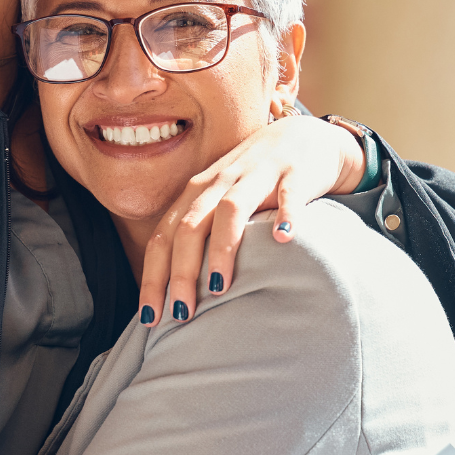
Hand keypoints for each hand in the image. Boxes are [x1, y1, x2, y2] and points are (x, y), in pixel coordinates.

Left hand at [137, 114, 366, 325]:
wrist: (304, 137)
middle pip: (190, 226)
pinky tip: (283, 238)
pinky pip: (288, 193)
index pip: (164, 237)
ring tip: (220, 287)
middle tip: (183, 313)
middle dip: (181, 272)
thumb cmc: (255, 180)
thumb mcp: (219, 202)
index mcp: (197, 193)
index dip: (154, 276)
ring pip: (231, 209)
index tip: (150, 317)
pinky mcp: (294, 172)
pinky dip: (285, 214)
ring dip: (222, 248)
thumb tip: (173, 293)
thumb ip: (198, 236)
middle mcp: (221, 182)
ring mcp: (257, 174)